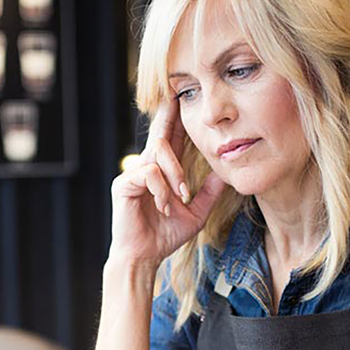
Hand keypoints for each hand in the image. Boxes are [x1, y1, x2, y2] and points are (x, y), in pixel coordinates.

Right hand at [109, 99, 225, 268]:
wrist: (145, 256)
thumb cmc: (165, 235)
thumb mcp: (195, 213)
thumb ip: (208, 193)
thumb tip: (225, 174)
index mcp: (162, 172)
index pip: (172, 140)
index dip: (178, 120)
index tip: (185, 99)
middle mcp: (146, 168)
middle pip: (160, 133)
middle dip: (169, 114)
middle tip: (177, 93)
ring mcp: (133, 175)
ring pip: (158, 153)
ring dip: (175, 173)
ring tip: (182, 196)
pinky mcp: (124, 185)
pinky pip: (149, 173)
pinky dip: (162, 189)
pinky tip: (165, 206)